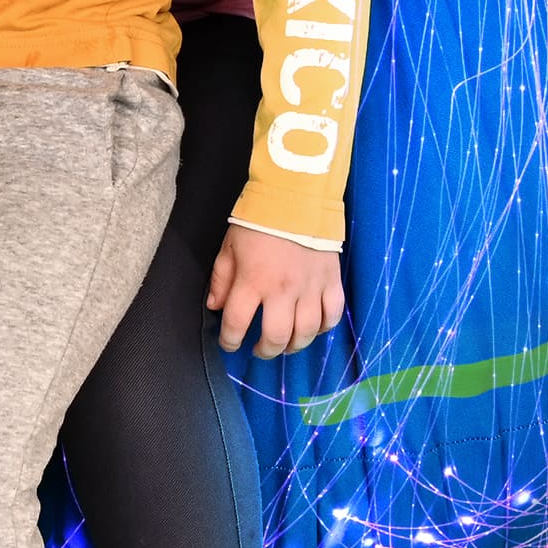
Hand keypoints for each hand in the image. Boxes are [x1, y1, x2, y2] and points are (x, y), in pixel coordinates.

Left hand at [207, 223, 345, 358]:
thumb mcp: (230, 246)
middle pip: (276, 336)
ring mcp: (310, 288)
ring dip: (294, 345)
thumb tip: (215, 307)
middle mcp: (282, 290)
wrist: (296, 198)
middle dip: (265, 350)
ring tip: (284, 345)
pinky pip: (332, 316)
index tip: (229, 343)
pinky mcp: (331, 282)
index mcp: (253, 280)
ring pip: (306, 332)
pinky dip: (323, 328)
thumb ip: (222, 278)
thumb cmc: (258, 222)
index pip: (237, 322)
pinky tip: (313, 328)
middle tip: (259, 350)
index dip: (229, 339)